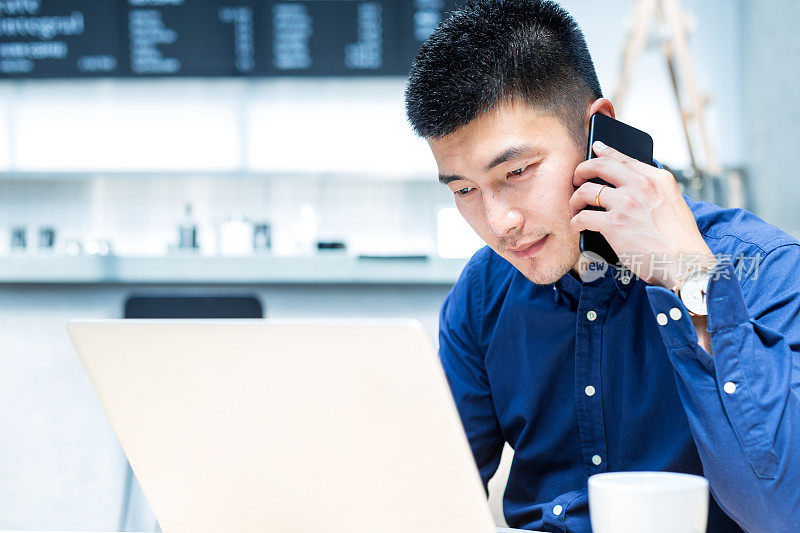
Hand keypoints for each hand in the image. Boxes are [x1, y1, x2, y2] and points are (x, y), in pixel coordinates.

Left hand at [569, 140, 715, 288]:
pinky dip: (575, 222)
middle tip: (576, 180)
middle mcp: (641, 185)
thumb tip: (631, 184)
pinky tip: (577, 227)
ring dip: (575, 200)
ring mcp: (626, 203)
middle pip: (599, 166)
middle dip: (581, 170)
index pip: (624, 157)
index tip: (595, 149)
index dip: (605, 152)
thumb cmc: (679, 241)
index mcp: (658, 178)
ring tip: (575, 209)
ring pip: (586, 191)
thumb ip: (653, 190)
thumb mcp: (673, 203)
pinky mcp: (614, 223)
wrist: (685, 264)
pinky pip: (583, 217)